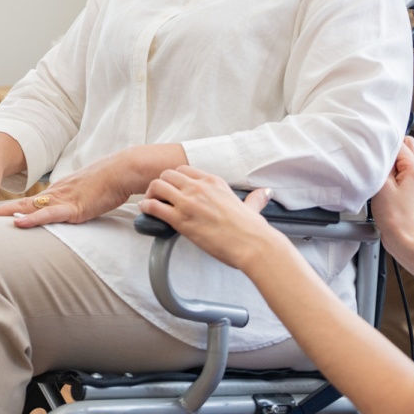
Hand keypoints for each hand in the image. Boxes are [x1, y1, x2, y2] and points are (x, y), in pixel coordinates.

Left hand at [0, 151, 141, 227]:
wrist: (122, 172)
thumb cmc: (106, 185)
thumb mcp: (81, 198)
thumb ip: (68, 208)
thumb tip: (57, 217)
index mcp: (52, 195)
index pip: (21, 205)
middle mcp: (52, 196)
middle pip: (15, 205)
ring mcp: (61, 201)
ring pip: (25, 209)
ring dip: (1, 215)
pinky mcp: (74, 208)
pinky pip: (50, 215)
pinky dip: (33, 220)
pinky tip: (19, 224)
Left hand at [139, 167, 282, 270]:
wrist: (252, 245)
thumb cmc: (252, 230)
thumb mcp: (252, 207)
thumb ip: (255, 199)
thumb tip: (266, 193)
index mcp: (214, 182)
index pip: (184, 169)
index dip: (175, 179)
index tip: (173, 189)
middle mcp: (199, 187)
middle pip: (167, 174)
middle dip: (160, 184)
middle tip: (159, 196)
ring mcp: (189, 202)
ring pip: (158, 185)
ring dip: (151, 193)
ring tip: (151, 204)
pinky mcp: (182, 220)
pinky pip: (154, 206)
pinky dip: (147, 207)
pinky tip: (147, 212)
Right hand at [371, 137, 413, 256]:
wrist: (405, 238)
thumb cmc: (394, 216)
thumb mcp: (382, 185)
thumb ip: (383, 163)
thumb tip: (381, 149)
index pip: (398, 143)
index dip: (383, 147)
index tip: (373, 155)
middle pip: (406, 145)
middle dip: (391, 149)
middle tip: (377, 161)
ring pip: (406, 157)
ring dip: (393, 160)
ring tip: (380, 172)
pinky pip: (406, 169)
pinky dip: (395, 170)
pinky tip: (385, 180)